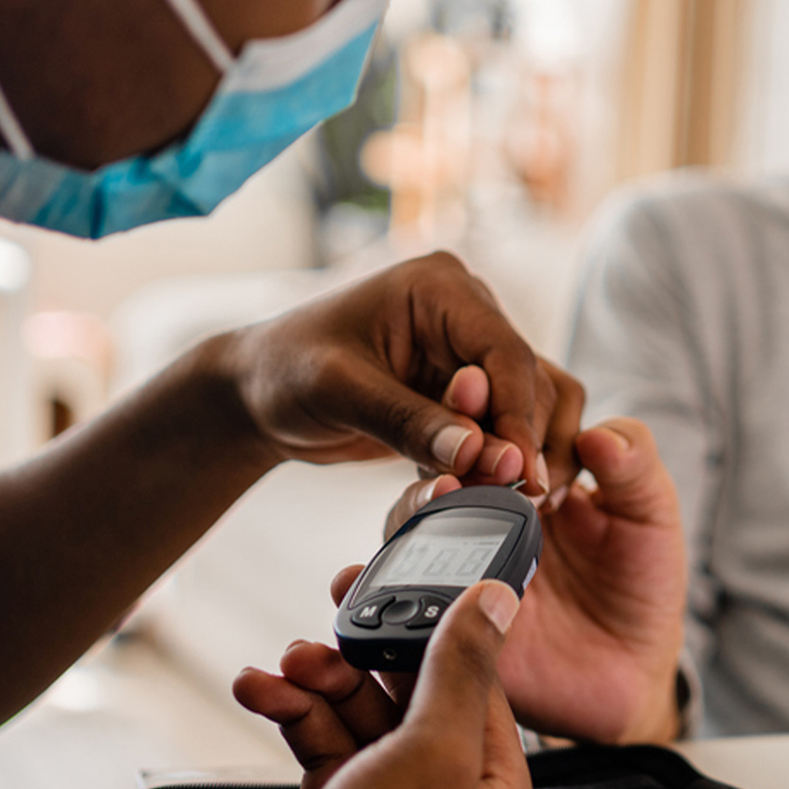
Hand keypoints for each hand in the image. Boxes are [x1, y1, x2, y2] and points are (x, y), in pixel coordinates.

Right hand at [166, 583, 537, 788]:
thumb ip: (461, 670)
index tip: (399, 593)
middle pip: (413, 697)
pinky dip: (294, 717)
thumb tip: (498, 603)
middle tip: (328, 624)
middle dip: (365, 658)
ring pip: (361, 719)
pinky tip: (263, 693)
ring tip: (285, 665)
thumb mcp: (429, 755)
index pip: (479, 685)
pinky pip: (323, 749)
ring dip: (320, 684)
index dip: (437, 633)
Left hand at [216, 252, 583, 493]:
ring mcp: (469, 351)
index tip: (520, 471)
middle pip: (529, 381)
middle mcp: (467, 312)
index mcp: (440, 288)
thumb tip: (477, 453)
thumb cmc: (284, 371)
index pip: (505, 351)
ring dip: (521, 454)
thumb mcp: (339, 392)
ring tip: (504, 501)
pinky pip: (506, 427)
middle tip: (509, 498)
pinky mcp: (464, 391)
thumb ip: (407, 420)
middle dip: (519, 441)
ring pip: (532, 405)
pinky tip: (479, 493)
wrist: (256, 392)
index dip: (518, 414)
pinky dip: (498, 462)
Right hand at [386, 417, 687, 743]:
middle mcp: (487, 510)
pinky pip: (402, 592)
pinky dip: (380, 578)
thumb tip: (599, 433)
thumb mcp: (652, 516)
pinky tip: (373, 570)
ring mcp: (462, 558)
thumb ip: (635, 468)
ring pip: (415, 520)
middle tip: (460, 443)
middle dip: (446, 448)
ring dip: (417, 502)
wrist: (631, 674)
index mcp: (531, 473)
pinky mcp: (445, 615)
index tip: (477, 382)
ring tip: (438, 493)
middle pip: (445, 465)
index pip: (497, 426)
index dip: (485, 404)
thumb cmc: (643, 585)